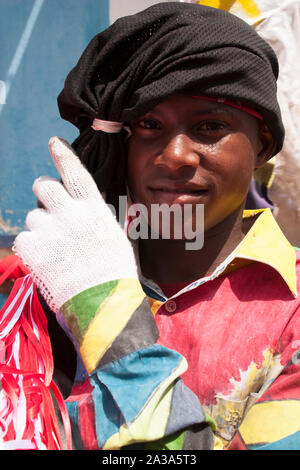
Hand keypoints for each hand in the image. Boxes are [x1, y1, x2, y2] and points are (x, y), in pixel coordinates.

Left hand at [14, 137, 136, 312]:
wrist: (102, 301)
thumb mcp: (112, 235)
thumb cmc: (113, 272)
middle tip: (49, 208)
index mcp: (92, 208)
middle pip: (42, 186)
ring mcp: (49, 229)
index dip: (63, 155)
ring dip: (41, 227)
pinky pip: (25, 238)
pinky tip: (48, 262)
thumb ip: (94, 216)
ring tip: (56, 250)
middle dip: (43, 193)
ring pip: (33, 216)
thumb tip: (81, 206)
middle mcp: (69, 213)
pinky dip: (33, 248)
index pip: (75, 173)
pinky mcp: (33, 248)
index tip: (53, 143)